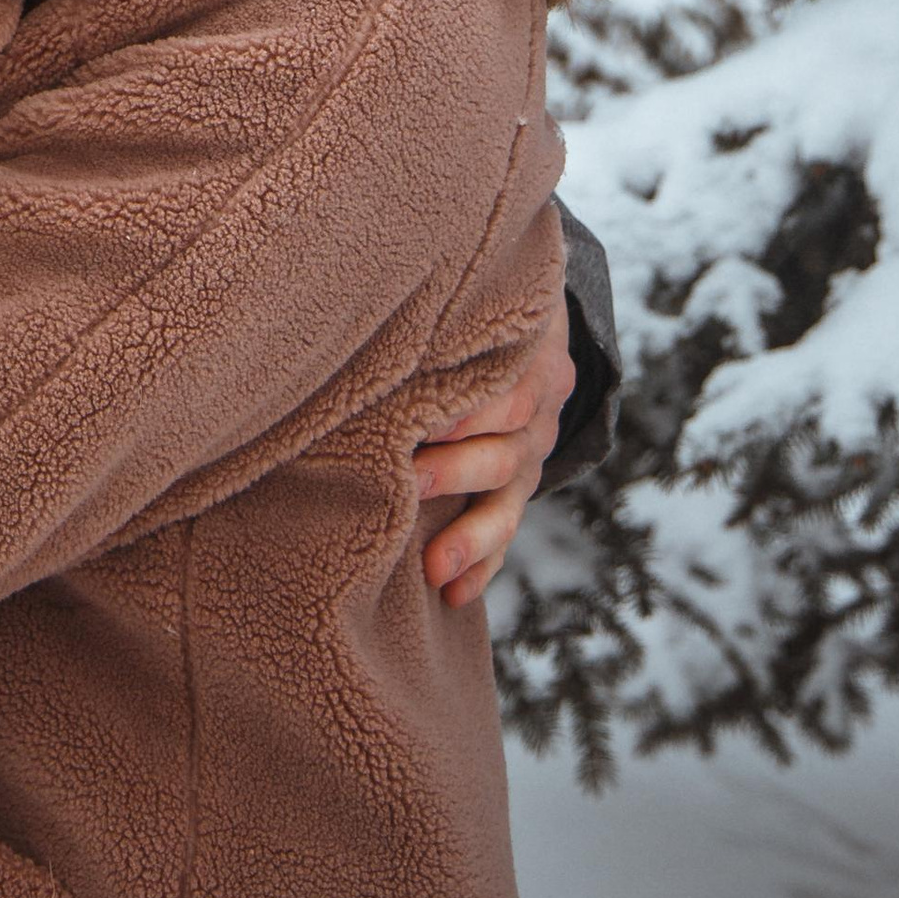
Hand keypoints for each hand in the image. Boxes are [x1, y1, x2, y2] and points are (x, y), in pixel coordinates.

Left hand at [416, 310, 571, 608]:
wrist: (525, 328)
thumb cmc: (470, 311)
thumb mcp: (471, 303)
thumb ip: (437, 314)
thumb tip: (365, 304)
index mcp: (525, 360)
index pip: (508, 390)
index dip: (469, 411)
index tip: (426, 423)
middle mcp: (533, 412)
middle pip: (503, 449)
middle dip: (456, 471)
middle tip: (411, 482)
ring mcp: (530, 454)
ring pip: (508, 500)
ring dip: (471, 538)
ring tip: (433, 568)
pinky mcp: (519, 487)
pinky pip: (507, 533)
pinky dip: (482, 565)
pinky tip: (453, 594)